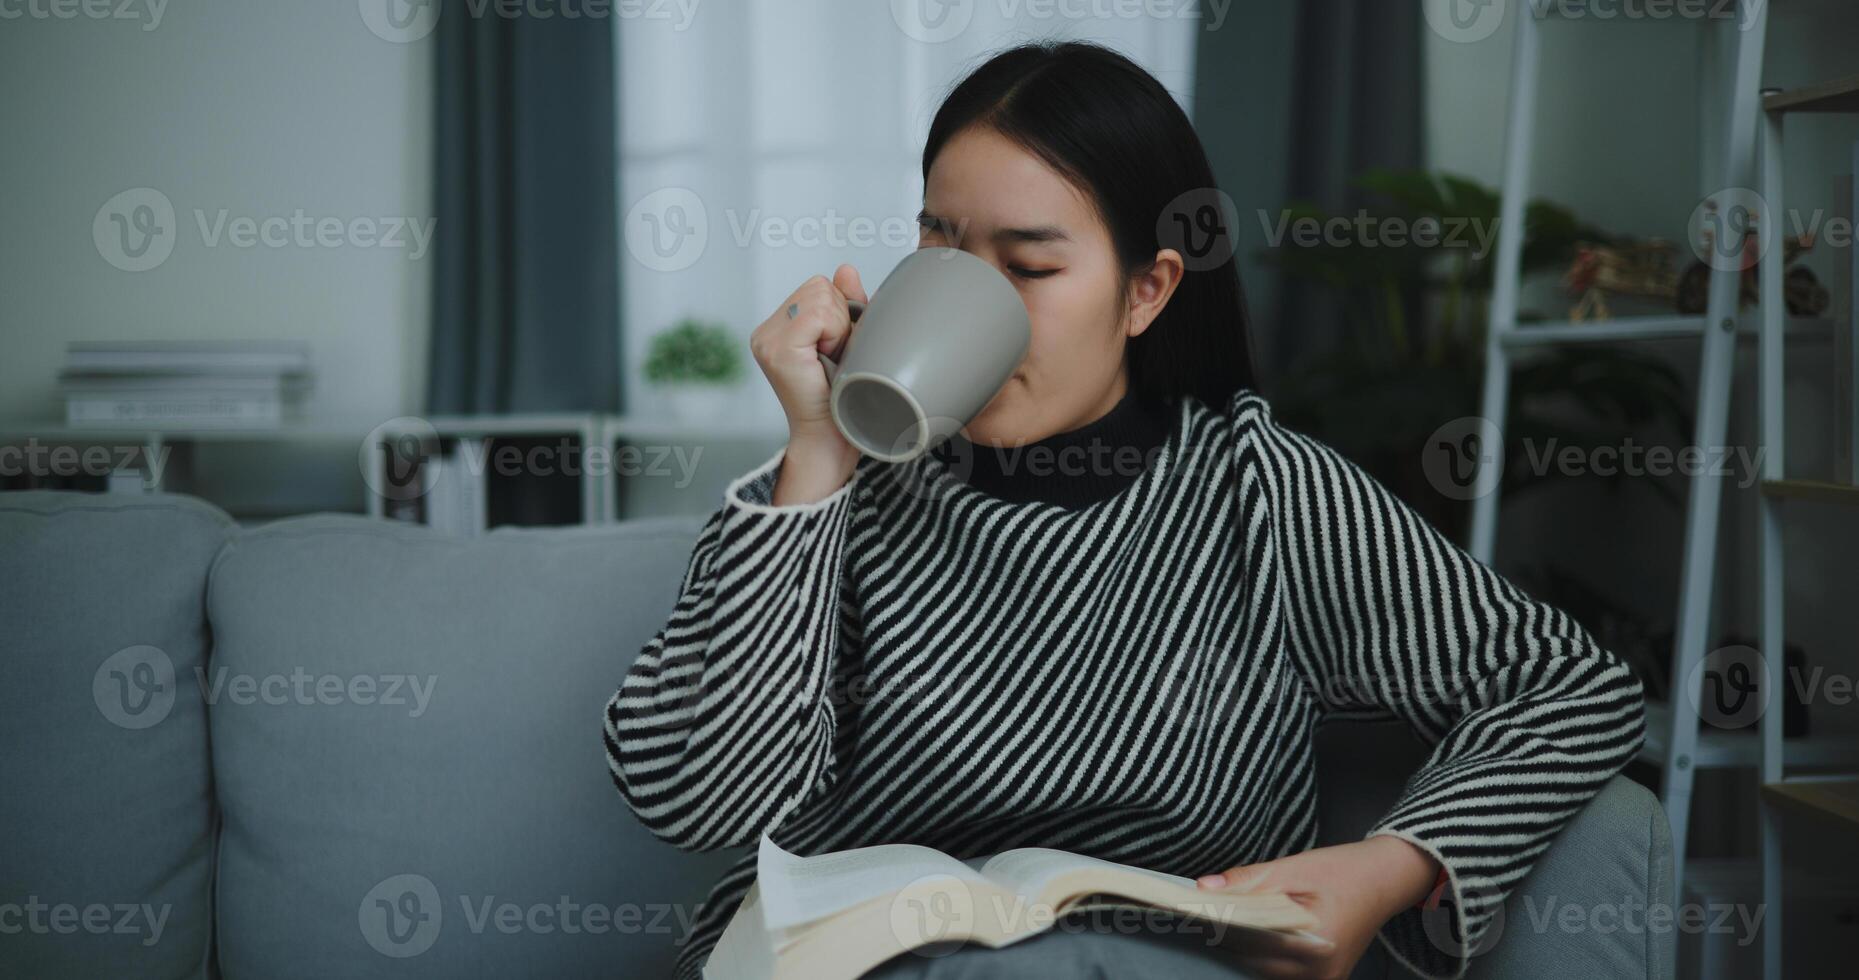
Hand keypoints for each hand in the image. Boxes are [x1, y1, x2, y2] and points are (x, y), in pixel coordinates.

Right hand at [751, 265, 868, 504]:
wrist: (834, 440)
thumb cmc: (844, 398)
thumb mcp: (850, 341)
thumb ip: (846, 304)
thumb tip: (846, 268)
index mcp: (778, 328)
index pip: (818, 286)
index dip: (840, 314)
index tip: (837, 351)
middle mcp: (766, 332)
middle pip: (819, 286)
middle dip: (840, 319)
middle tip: (835, 358)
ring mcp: (767, 340)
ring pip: (820, 296)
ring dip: (838, 329)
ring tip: (831, 361)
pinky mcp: (776, 349)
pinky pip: (818, 314)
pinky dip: (833, 335)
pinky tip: (825, 362)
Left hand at [1193, 836, 1440, 979]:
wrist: (1385, 879)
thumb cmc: (1343, 871)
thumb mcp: (1292, 868)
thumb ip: (1247, 881)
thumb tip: (1205, 889)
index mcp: (1315, 943)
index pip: (1250, 944)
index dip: (1219, 927)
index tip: (1194, 912)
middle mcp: (1320, 972)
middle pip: (1253, 963)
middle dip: (1227, 939)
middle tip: (1202, 915)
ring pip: (1263, 971)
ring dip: (1243, 949)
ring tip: (1224, 922)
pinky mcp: (1323, 979)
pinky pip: (1280, 972)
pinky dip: (1261, 955)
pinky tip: (1250, 934)